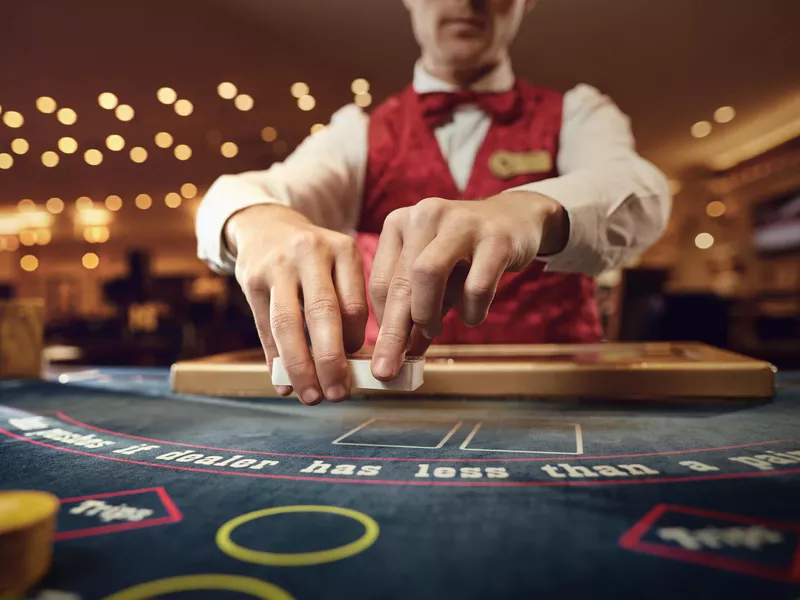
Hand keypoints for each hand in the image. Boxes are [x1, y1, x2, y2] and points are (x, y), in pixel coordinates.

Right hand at [226, 204, 367, 403]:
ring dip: (300, 367)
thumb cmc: (314, 259)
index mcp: (342, 250)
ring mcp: (278, 266)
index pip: (354, 305)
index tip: (355, 366)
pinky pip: (264, 328)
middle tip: (338, 394)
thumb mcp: (339, 265)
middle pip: (322, 313)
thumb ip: (346, 305)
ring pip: (288, 324)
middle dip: (331, 360)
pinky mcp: (251, 279)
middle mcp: (310, 253)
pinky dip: (275, 360)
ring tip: (311, 396)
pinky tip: (283, 384)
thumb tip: (353, 363)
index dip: (355, 342)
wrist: (266, 226)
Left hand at [369, 192, 566, 379]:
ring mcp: (460, 223)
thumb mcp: (434, 280)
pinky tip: (472, 315)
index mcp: (399, 223)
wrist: (515, 221)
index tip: (387, 353)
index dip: (383, 324)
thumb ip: (415, 312)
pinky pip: (476, 286)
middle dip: (393, 333)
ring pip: (428, 273)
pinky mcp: (496, 237)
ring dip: (427, 314)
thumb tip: (399, 357)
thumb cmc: (464, 257)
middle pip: (401, 282)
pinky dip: (472, 311)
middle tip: (388, 369)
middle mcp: (424, 215)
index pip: (381, 282)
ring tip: (434, 330)